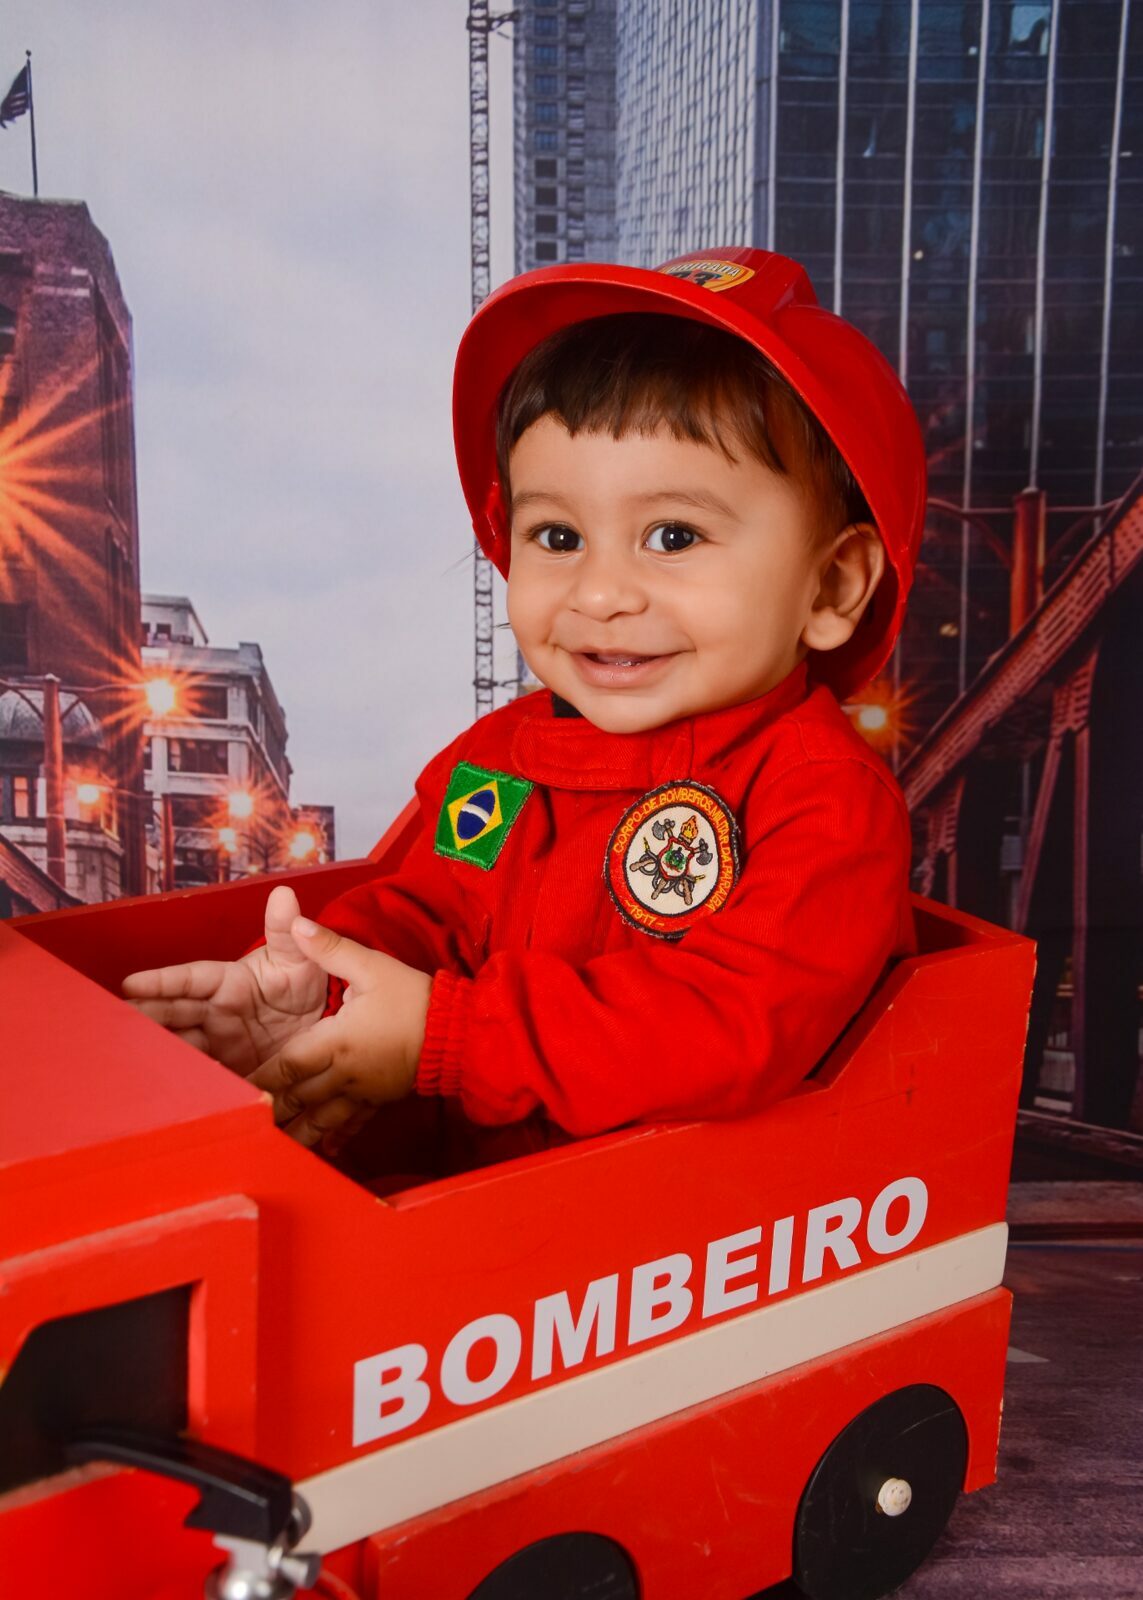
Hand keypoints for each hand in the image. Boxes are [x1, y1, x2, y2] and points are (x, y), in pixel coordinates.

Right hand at [122, 884, 328, 1074]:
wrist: (324, 1026)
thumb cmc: (305, 983)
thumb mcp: (299, 958)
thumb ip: (286, 932)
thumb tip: (284, 895)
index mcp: (228, 982)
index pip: (190, 979)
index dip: (162, 981)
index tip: (131, 983)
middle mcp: (216, 1013)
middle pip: (174, 1014)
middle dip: (145, 1017)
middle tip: (116, 1023)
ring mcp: (219, 1044)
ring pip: (180, 1045)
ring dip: (159, 1050)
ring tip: (131, 1058)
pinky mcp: (228, 1072)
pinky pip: (204, 1076)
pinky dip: (187, 1081)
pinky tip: (170, 1089)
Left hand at [248, 917, 431, 1147]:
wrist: (459, 1032)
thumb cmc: (413, 998)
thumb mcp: (371, 966)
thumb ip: (330, 948)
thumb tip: (297, 923)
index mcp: (336, 1041)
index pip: (287, 1066)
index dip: (258, 1079)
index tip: (230, 1090)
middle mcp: (343, 1072)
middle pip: (298, 1097)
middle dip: (268, 1111)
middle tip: (238, 1123)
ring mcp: (362, 1090)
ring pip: (321, 1118)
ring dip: (295, 1133)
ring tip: (271, 1150)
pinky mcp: (379, 1098)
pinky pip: (352, 1122)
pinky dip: (336, 1137)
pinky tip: (325, 1150)